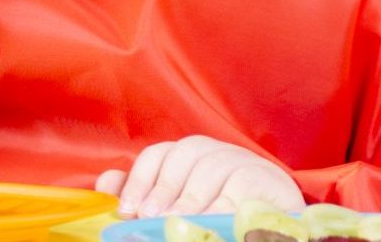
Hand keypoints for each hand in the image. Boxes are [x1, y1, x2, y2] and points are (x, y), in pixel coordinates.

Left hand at [96, 135, 302, 217]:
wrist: (275, 226)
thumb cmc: (219, 217)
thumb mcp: (176, 206)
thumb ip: (141, 194)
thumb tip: (105, 183)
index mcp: (188, 157)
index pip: (157, 155)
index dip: (139, 180)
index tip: (126, 210)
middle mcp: (212, 152)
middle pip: (182, 157)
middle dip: (162, 190)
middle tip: (149, 217)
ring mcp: (240, 161)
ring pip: (210, 168)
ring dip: (190, 199)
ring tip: (176, 221)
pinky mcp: (266, 178)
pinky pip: (240, 184)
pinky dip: (223, 204)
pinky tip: (210, 222)